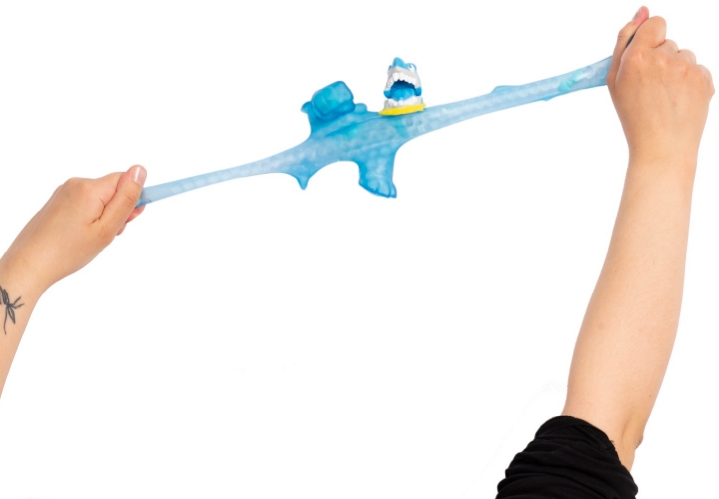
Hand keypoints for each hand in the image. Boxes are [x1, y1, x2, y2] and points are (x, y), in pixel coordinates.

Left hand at [1, 165, 146, 292]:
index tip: (133, 217)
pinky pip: (86, 202)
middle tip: (111, 233)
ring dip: (106, 215)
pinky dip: (92, 216)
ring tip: (94, 238)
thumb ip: (126, 199)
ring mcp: (65, 192)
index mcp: (90, 189)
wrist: (29, 264)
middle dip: (119, 210)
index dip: (134, 198)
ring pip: (101, 198)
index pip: (125, 180)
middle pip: (113, 189)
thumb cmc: (68, 251)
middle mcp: (76, 184)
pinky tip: (83, 234)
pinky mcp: (59, 201)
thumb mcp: (107, 228)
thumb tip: (140, 170)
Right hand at [607, 7, 713, 168]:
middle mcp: (663, 58)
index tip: (647, 55)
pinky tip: (679, 101)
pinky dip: (689, 82)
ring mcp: (687, 68)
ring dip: (676, 71)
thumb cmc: (634, 116)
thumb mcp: (615, 81)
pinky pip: (697, 70)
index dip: (650, 38)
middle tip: (652, 89)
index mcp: (636, 57)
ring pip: (684, 56)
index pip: (655, 23)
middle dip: (661, 59)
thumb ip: (624, 42)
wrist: (661, 148)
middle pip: (668, 42)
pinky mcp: (704, 79)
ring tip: (665, 97)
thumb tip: (642, 11)